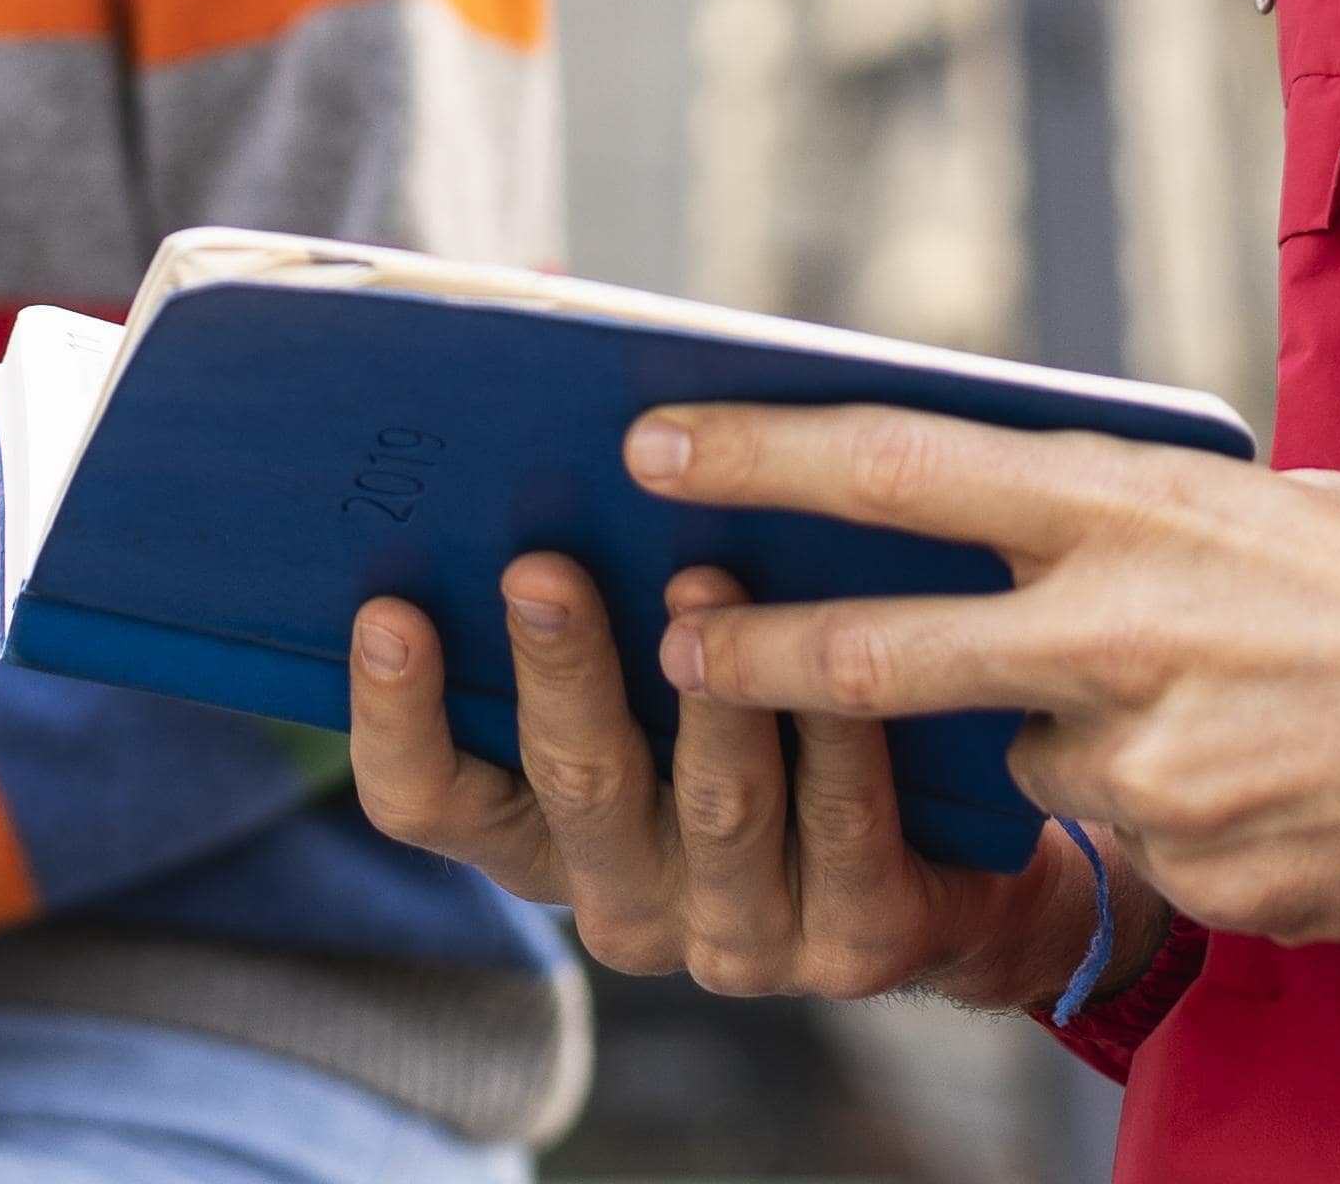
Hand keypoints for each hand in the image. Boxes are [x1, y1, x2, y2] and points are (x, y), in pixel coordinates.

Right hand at [348, 556, 1121, 1010]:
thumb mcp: (656, 666)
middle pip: (568, 786)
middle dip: (555, 668)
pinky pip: (841, 825)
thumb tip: (538, 397)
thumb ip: (587, 574)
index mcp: (541, 836)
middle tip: (541, 566)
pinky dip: (834, 734)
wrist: (954, 862)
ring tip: (702, 578)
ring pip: (712, 807)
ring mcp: (736, 936)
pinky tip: (837, 651)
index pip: (425, 799)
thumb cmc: (767, 714)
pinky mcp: (852, 942)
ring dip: (708, 693)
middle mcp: (621, 901)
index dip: (394, 715)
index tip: (385, 609)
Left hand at [638, 409, 1339, 944]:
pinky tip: (1279, 782)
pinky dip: (1177, 817)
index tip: (650, 435)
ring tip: (1214, 709)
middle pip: (883, 652)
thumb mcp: (1257, 503)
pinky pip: (1141, 848)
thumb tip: (1001, 536)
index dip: (757, 455)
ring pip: (1036, 765)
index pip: (896, 468)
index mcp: (1130, 509)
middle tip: (679, 646)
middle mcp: (1121, 634)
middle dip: (762, 658)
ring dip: (1073, 743)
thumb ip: (1120, 530)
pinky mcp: (1207, 874)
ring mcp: (1159, 770)